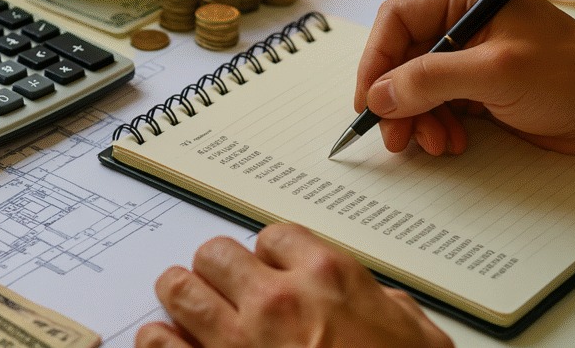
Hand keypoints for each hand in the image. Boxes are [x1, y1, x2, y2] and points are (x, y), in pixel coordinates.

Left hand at [137, 222, 452, 347]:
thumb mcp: (415, 336)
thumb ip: (384, 305)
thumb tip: (376, 302)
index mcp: (327, 278)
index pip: (273, 237)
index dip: (270, 255)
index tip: (270, 267)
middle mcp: (277, 301)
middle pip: (217, 253)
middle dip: (219, 268)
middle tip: (224, 284)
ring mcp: (239, 340)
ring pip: (180, 287)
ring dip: (183, 294)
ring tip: (187, 304)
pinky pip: (159, 342)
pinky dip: (160, 340)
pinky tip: (170, 342)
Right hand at [355, 0, 574, 155]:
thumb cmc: (569, 77)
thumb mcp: (494, 73)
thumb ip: (430, 80)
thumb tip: (378, 95)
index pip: (397, 20)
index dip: (376, 60)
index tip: (369, 99)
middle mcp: (463, 18)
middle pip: (403, 56)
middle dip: (397, 98)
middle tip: (395, 135)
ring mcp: (470, 53)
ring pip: (417, 85)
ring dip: (417, 117)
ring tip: (432, 143)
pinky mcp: (479, 84)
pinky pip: (438, 103)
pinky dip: (437, 124)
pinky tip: (451, 142)